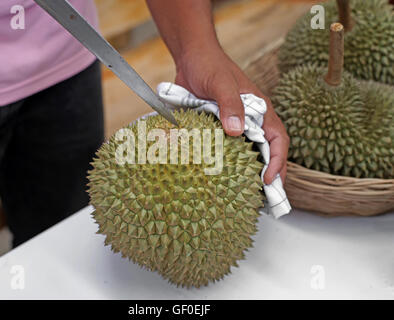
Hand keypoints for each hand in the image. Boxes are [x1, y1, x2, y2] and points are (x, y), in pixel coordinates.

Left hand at [174, 46, 288, 183]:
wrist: (191, 58)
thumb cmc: (210, 66)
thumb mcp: (221, 83)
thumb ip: (230, 104)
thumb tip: (237, 131)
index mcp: (260, 110)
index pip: (278, 140)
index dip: (278, 162)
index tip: (269, 180)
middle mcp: (251, 120)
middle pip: (266, 152)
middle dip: (268, 175)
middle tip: (261, 199)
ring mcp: (235, 126)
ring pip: (248, 153)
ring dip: (248, 173)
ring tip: (243, 194)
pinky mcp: (219, 129)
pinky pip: (227, 150)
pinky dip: (228, 165)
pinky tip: (221, 178)